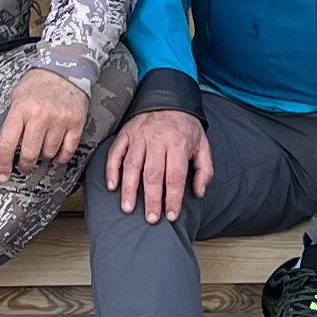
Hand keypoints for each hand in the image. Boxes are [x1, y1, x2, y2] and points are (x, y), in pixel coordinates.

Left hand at [0, 64, 92, 177]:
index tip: (3, 174)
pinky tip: (56, 155)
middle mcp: (40, 115)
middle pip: (30, 153)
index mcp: (21, 109)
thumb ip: (8, 124)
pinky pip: (68, 150)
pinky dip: (61, 157)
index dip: (3, 163)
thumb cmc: (38, 83)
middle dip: (25, 164)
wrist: (65, 68)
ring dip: (44, 157)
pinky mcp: (76, 123)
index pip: (8, 143)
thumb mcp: (16, 99)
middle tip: (24, 165)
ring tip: (41, 150)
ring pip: (49, 153)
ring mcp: (60, 119)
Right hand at [104, 106, 212, 222]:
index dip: (173, 198)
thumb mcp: (203, 145)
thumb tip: (199, 192)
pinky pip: (116, 153)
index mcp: (178, 143)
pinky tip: (112, 186)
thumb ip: (204, 170)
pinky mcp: (126, 134)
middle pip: (152, 174)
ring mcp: (139, 137)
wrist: (169, 98)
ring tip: (129, 208)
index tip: (171, 215)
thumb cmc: (186, 127)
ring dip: (129, 189)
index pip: (175, 176)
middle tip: (151, 218)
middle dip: (151, 199)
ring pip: (132, 166)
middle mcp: (157, 140)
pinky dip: (112, 170)